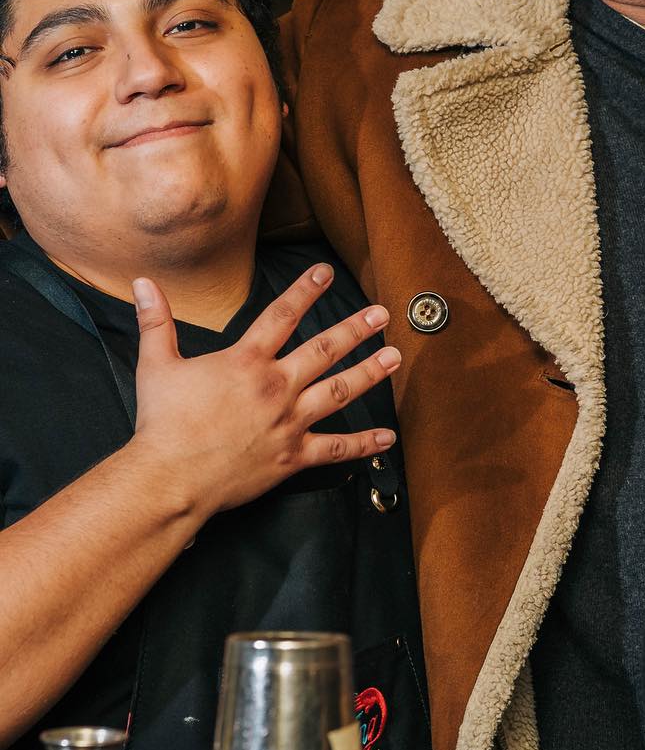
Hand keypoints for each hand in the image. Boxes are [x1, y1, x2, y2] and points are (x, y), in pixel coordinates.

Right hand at [129, 264, 399, 518]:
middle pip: (325, 349)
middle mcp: (276, 387)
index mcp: (247, 362)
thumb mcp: (156, 364)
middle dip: (356, 329)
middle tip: (381, 314)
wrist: (170, 477)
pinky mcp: (293, 455)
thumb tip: (144, 283)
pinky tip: (387, 438)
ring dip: (370, 372)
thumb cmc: (162, 423)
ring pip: (340, 391)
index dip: (305, 290)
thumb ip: (156, 321)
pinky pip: (336, 449)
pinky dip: (364, 444)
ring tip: (394, 357)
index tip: (326, 272)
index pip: (282, 315)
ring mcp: (289, 421)